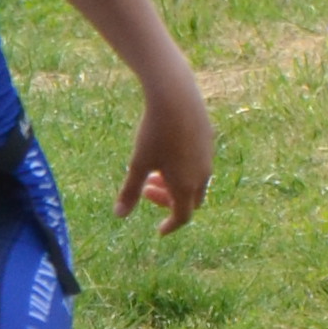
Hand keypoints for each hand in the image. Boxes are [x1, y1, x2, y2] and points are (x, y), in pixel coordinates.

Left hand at [117, 68, 214, 232]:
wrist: (176, 98)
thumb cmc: (155, 134)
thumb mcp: (138, 163)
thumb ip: (129, 191)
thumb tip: (119, 215)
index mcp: (186, 186)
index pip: (182, 216)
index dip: (171, 225)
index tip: (159, 230)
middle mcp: (203, 175)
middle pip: (190, 201)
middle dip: (168, 201)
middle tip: (146, 190)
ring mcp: (208, 157)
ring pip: (196, 182)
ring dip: (175, 184)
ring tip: (152, 173)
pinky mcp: (208, 141)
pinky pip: (199, 164)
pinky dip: (183, 169)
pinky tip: (166, 155)